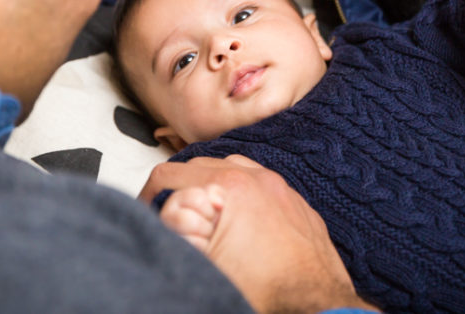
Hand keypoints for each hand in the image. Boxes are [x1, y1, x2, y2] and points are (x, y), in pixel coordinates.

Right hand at [141, 155, 378, 313]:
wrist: (316, 306)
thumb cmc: (268, 291)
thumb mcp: (203, 263)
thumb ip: (177, 229)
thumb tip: (165, 211)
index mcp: (231, 188)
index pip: (171, 173)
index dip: (150, 194)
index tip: (148, 210)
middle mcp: (258, 179)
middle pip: (202, 164)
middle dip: (181, 187)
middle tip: (172, 213)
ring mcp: (281, 188)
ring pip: (233, 167)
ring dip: (212, 184)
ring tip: (203, 213)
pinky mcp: (296, 202)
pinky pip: (262, 181)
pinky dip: (243, 191)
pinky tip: (237, 218)